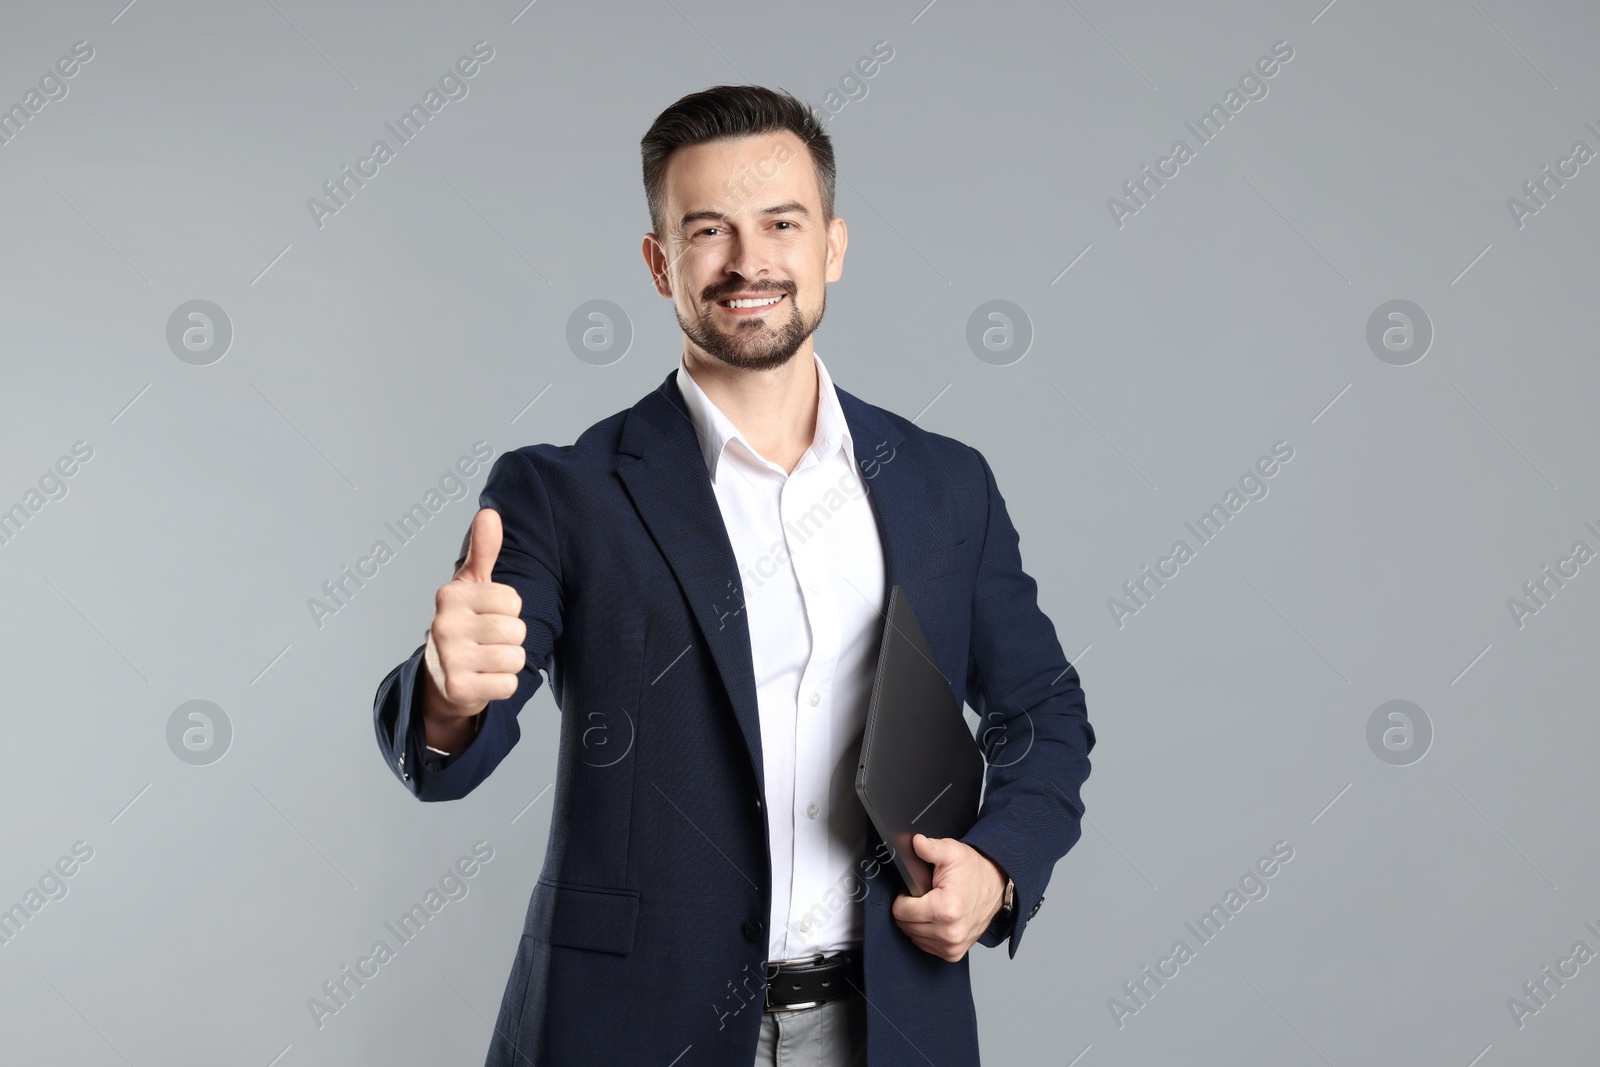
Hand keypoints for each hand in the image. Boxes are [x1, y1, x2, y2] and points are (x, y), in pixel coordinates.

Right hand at [421, 508, 525, 748]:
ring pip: (516, 657)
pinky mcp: (458, 689)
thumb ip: (483, 551)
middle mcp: (443, 624)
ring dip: (508, 662)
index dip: (509, 611)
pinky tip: (484, 680)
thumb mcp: (472, 586)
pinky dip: (503, 685)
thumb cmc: (464, 624)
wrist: (441, 680)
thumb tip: (490, 513)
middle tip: (488, 642)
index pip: (513, 600)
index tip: (487, 616)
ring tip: (486, 660)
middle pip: (517, 629)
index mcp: (450, 595)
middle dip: (511, 638)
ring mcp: (448, 658)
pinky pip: (509, 684)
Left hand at [890, 833, 1008, 961]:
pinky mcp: (953, 954)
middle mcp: (950, 933)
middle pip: (905, 925)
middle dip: (910, 908)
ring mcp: (952, 946)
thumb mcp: (952, 852)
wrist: (996, 887)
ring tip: (932, 905)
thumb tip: (916, 842)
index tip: (916, 888)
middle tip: (925, 895)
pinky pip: (924, 945)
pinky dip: (925, 932)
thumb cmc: (974, 871)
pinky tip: (936, 918)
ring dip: (917, 921)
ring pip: (913, 936)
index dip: (904, 896)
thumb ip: (931, 848)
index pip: (900, 911)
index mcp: (946, 910)